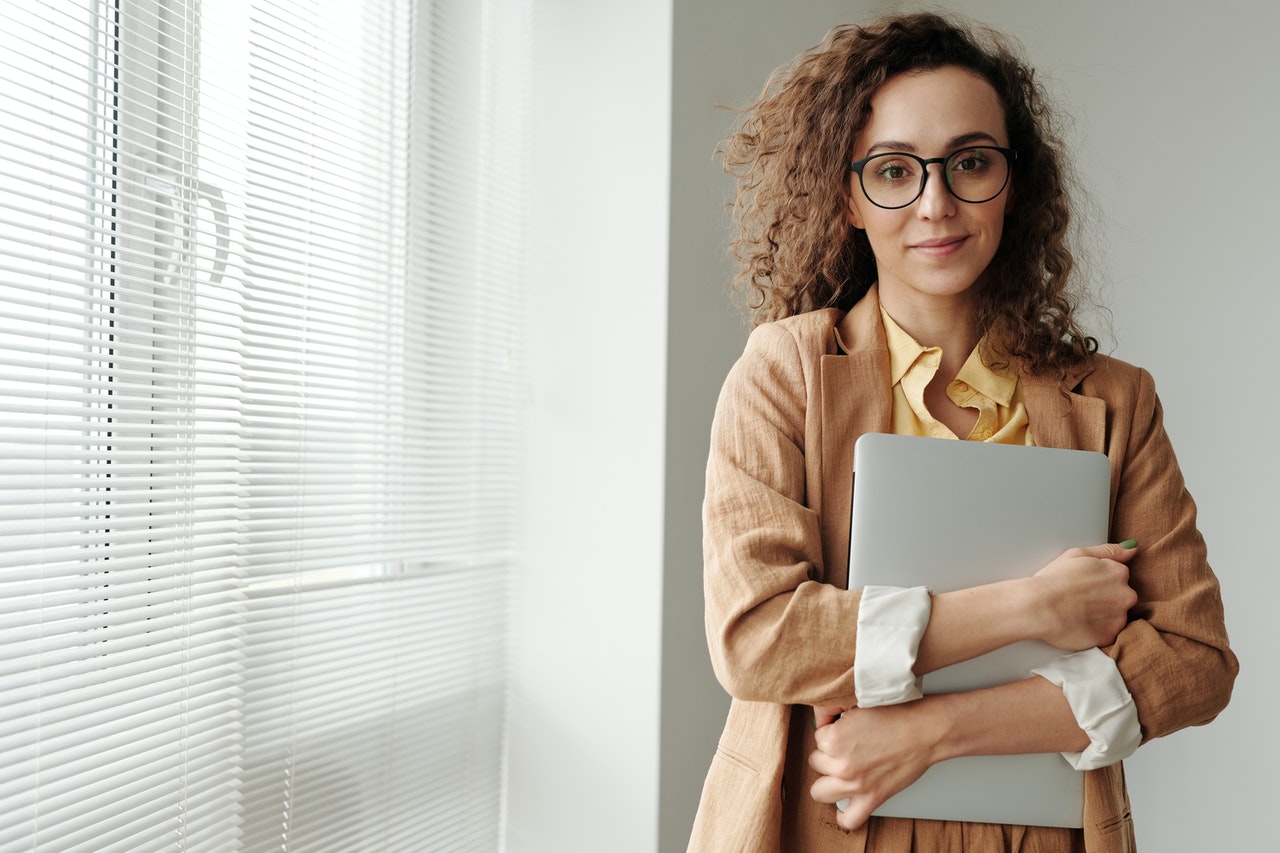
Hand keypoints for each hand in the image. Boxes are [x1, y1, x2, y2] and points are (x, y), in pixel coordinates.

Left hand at [808, 700, 942, 830]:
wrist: (926, 731)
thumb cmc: (896, 714)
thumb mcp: (857, 705)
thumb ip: (834, 712)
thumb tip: (822, 718)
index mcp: (834, 738)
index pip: (817, 737)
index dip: (831, 731)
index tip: (844, 729)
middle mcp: (841, 764)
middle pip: (816, 763)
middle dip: (828, 755)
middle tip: (846, 747)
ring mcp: (856, 785)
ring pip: (819, 792)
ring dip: (828, 781)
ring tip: (840, 771)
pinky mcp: (872, 798)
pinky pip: (849, 819)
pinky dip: (844, 816)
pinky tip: (846, 803)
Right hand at [1030, 542, 1138, 650]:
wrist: (1039, 607)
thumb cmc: (1054, 579)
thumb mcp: (1077, 554)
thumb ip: (1108, 551)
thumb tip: (1131, 549)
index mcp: (1118, 573)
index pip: (1119, 577)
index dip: (1099, 581)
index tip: (1084, 584)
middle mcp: (1125, 595)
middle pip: (1121, 597)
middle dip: (1105, 599)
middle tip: (1080, 599)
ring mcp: (1119, 618)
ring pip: (1115, 617)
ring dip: (1101, 616)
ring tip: (1077, 612)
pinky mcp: (1109, 636)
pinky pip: (1107, 633)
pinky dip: (1095, 630)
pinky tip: (1078, 624)